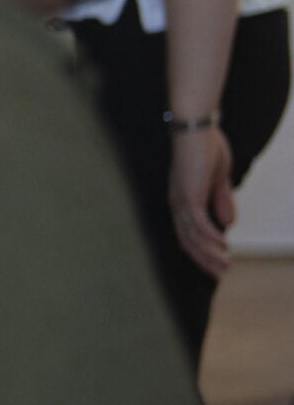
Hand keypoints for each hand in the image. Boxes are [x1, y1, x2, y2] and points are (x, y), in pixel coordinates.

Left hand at [170, 126, 235, 280]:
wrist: (196, 128)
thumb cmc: (206, 148)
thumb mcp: (218, 179)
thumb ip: (221, 200)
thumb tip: (227, 222)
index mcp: (182, 201)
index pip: (188, 234)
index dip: (201, 251)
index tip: (216, 265)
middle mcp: (177, 204)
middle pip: (187, 241)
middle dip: (204, 260)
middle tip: (220, 276)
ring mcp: (181, 201)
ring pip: (192, 237)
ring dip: (209, 253)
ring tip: (224, 268)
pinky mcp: (189, 196)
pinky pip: (198, 224)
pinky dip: (210, 237)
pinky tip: (223, 247)